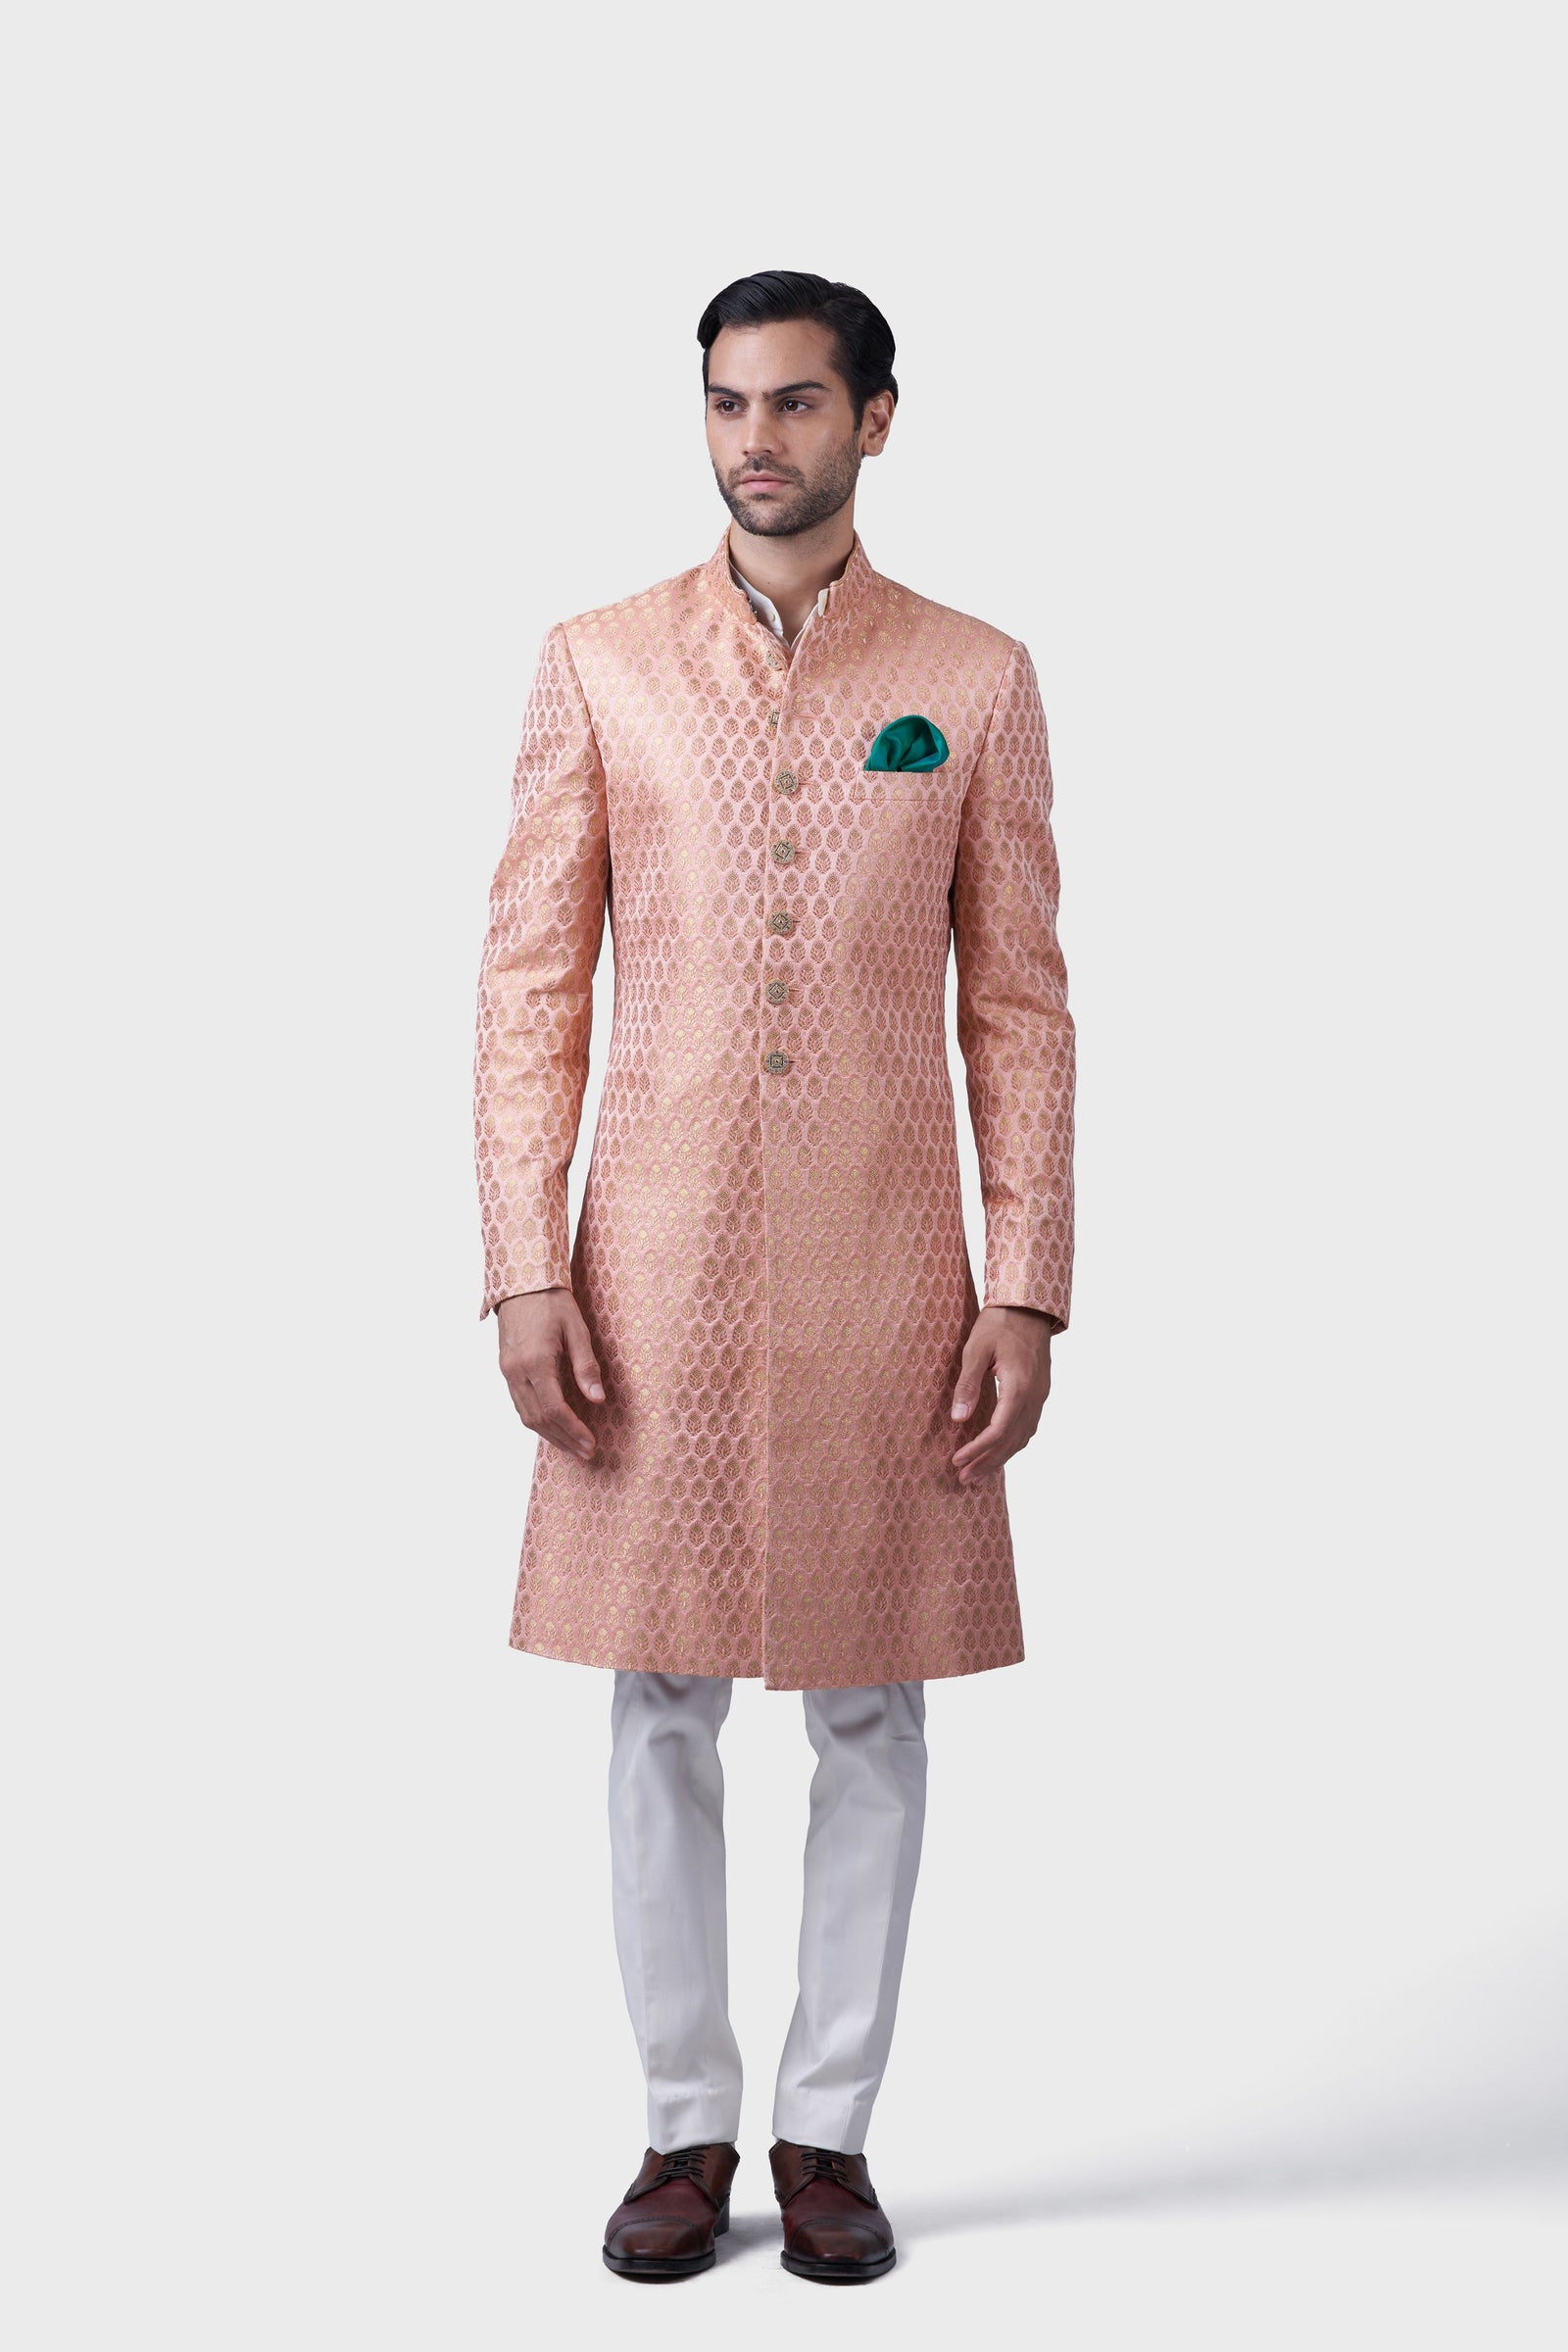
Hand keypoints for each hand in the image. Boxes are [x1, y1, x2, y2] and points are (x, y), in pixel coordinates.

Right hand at [496, 1287, 604, 1460]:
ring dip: (550, 1435)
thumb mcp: (577, 1328)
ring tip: (573, 1447)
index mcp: (535, 1361)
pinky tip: (554, 1427)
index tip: (591, 1443)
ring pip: (526, 1416)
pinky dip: (538, 1420)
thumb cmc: (552, 1301)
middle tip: (586, 1453)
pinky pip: (520, 1404)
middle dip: (564, 1440)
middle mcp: (516, 1371)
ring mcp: (507, 1372)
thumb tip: (597, 1400)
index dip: (573, 1430)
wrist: (522, 1282)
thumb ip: (586, 1366)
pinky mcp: (506, 1369)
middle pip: (538, 1419)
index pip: (554, 1409)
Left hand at [950, 1305, 1054, 1483]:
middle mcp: (1035, 1396)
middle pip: (1012, 1441)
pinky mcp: (1039, 1392)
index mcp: (1019, 1386)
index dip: (978, 1450)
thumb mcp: (975, 1349)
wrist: (1028, 1305)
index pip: (998, 1431)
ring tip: (978, 1474)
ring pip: (1023, 1437)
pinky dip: (1011, 1444)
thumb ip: (967, 1385)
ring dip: (1000, 1458)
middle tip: (964, 1480)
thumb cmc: (999, 1323)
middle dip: (987, 1463)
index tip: (957, 1461)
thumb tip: (958, 1419)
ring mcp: (1040, 1395)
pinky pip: (1027, 1426)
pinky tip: (997, 1451)